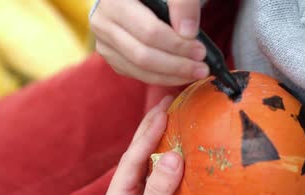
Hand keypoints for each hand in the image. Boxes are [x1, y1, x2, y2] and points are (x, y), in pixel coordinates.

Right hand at [90, 0, 207, 85]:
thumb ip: (182, 4)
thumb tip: (188, 33)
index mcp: (114, 0)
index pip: (149, 32)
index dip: (177, 45)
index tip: (201, 51)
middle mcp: (102, 22)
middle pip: (143, 55)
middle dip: (177, 65)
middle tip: (202, 68)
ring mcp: (104, 42)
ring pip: (139, 69)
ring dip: (171, 76)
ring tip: (195, 73)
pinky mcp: (111, 56)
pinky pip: (136, 74)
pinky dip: (161, 78)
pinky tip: (180, 74)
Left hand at [101, 96, 194, 194]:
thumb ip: (158, 190)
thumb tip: (172, 155)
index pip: (131, 158)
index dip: (146, 133)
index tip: (163, 110)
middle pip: (139, 155)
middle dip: (151, 128)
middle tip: (167, 101)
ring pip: (154, 161)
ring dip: (163, 138)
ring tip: (174, 113)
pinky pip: (169, 174)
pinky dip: (176, 156)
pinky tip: (186, 143)